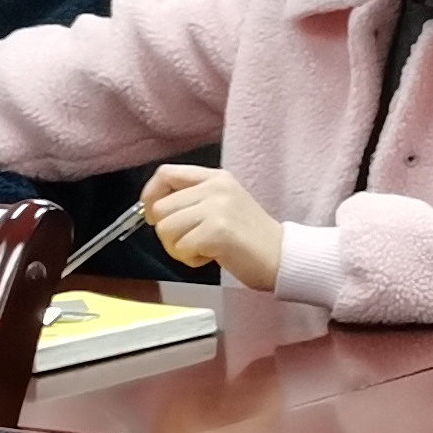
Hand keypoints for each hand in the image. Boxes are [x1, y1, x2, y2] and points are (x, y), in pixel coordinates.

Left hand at [144, 164, 284, 291]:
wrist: (282, 256)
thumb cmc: (250, 237)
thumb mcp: (223, 204)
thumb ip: (193, 199)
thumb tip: (153, 210)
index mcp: (216, 177)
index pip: (165, 174)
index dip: (150, 196)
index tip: (153, 217)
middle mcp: (216, 187)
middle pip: (160, 208)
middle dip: (167, 233)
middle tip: (189, 242)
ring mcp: (217, 208)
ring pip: (166, 229)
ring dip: (177, 247)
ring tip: (202, 249)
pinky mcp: (218, 231)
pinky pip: (181, 247)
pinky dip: (191, 259)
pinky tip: (211, 257)